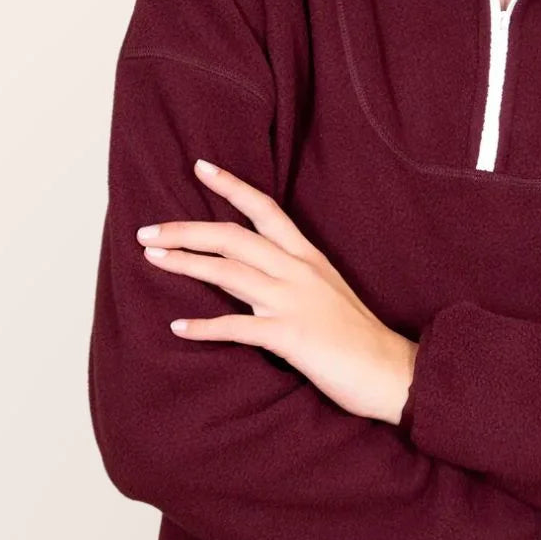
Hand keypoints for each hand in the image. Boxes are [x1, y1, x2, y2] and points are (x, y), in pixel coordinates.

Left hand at [134, 158, 415, 423]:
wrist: (392, 371)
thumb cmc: (358, 337)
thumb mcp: (328, 292)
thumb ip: (295, 278)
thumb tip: (258, 274)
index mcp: (308, 257)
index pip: (265, 210)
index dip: (231, 186)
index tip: (200, 168)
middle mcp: (299, 272)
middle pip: (234, 237)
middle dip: (187, 230)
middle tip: (148, 230)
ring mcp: (294, 302)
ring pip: (229, 272)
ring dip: (186, 264)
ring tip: (153, 259)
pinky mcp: (291, 336)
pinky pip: (238, 327)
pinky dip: (205, 327)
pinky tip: (179, 328)